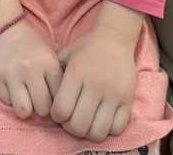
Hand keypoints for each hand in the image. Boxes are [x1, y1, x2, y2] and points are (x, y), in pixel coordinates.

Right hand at [0, 19, 63, 118]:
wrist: (9, 29)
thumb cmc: (35, 45)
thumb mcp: (54, 52)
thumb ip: (64, 72)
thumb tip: (73, 98)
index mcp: (49, 62)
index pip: (59, 98)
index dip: (58, 103)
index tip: (55, 101)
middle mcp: (31, 68)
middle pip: (43, 109)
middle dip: (43, 109)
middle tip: (41, 102)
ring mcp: (12, 73)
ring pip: (24, 110)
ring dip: (27, 108)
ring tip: (28, 100)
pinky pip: (7, 102)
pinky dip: (12, 100)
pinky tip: (15, 90)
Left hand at [50, 1, 144, 141]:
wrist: (114, 39)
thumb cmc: (85, 49)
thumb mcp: (64, 55)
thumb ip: (52, 77)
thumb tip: (44, 102)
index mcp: (77, 72)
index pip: (61, 110)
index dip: (56, 116)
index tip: (59, 111)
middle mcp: (96, 84)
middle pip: (78, 125)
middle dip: (71, 128)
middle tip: (71, 119)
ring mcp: (114, 93)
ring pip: (98, 132)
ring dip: (89, 132)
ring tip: (86, 121)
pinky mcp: (128, 99)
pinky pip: (117, 129)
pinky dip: (107, 130)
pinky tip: (101, 119)